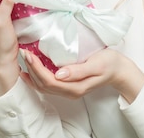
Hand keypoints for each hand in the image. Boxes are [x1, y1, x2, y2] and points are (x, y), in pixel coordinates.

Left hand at [20, 48, 143, 102]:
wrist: (119, 70)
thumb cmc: (110, 64)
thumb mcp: (96, 64)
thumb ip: (78, 71)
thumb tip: (59, 74)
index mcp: (75, 87)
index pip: (50, 81)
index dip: (37, 68)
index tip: (29, 54)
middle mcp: (70, 91)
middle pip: (44, 85)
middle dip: (31, 69)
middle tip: (23, 53)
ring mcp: (69, 90)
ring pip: (44, 86)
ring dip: (32, 73)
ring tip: (24, 60)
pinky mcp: (68, 85)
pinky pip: (48, 84)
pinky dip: (37, 77)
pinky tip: (31, 69)